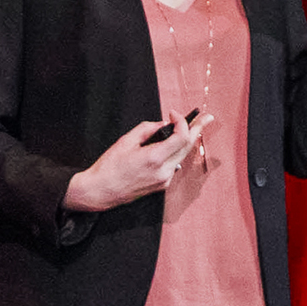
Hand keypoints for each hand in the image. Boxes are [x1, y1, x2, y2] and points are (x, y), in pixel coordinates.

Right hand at [64, 114, 214, 212]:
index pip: (181, 137)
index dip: (181, 122)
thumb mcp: (125, 141)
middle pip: (188, 146)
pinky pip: (174, 165)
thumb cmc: (109, 167)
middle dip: (197, 129)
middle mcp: (163, 170)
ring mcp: (164, 179)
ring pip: (183, 156)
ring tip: (195, 128)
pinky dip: (175, 153)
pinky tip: (172, 146)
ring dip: (187, 141)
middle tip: (206, 118)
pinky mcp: (162, 185)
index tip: (173, 114)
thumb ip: (147, 129)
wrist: (100, 191)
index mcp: (154, 158)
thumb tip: (163, 125)